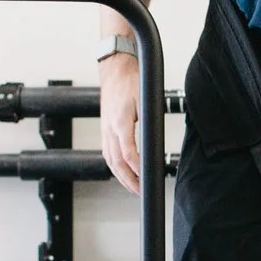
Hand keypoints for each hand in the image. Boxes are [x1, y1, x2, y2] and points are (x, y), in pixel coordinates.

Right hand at [98, 51, 141, 194]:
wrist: (115, 69)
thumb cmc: (131, 81)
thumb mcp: (146, 100)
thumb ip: (150, 120)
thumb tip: (156, 140)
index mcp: (121, 122)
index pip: (128, 153)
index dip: (137, 168)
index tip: (147, 176)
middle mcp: (110, 128)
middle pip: (117, 162)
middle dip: (128, 180)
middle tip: (140, 190)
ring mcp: (105, 129)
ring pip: (109, 160)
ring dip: (120, 176)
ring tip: (132, 186)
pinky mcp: (104, 128)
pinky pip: (107, 152)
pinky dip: (114, 166)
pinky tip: (121, 171)